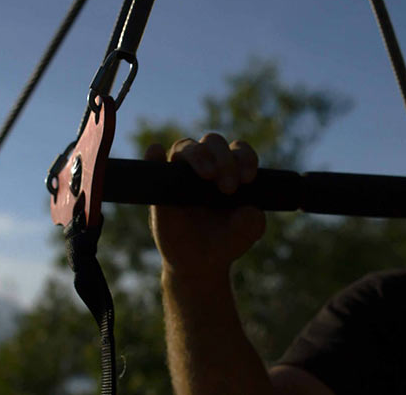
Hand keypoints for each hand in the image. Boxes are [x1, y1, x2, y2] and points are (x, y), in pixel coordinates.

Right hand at [145, 133, 265, 278]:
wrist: (199, 264)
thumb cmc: (225, 241)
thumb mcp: (245, 234)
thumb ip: (252, 222)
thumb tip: (248, 210)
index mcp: (231, 170)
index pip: (239, 150)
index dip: (245, 158)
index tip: (248, 179)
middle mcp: (206, 165)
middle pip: (213, 142)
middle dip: (224, 159)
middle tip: (229, 188)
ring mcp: (181, 173)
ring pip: (185, 146)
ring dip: (198, 155)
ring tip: (208, 175)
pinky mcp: (160, 186)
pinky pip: (154, 164)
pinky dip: (153, 156)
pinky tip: (156, 152)